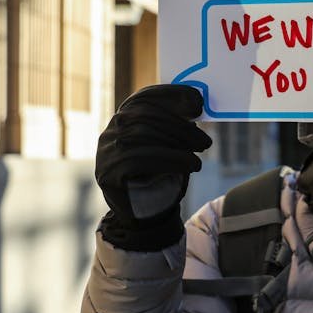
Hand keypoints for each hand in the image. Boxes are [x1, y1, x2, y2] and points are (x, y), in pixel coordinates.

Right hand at [95, 84, 211, 250]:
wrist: (144, 217)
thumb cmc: (160, 178)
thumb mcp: (170, 147)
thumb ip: (176, 127)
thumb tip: (196, 105)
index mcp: (124, 120)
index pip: (144, 98)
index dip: (171, 95)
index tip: (197, 101)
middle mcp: (111, 132)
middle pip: (145, 116)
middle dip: (179, 125)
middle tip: (206, 141)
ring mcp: (106, 152)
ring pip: (142, 135)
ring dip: (178, 142)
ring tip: (200, 154)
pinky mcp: (107, 173)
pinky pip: (139, 159)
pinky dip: (170, 159)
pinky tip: (191, 165)